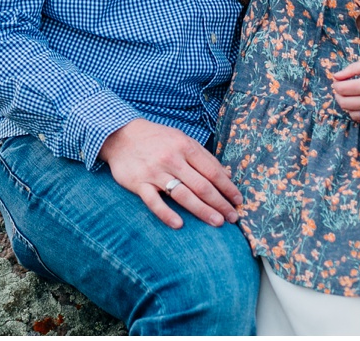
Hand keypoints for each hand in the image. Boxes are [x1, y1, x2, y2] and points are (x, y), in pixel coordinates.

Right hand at [98, 119, 241, 229]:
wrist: (120, 134)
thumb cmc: (157, 139)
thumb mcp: (182, 139)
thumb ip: (204, 156)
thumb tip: (228, 174)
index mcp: (185, 146)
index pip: (212, 171)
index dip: (228, 187)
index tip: (238, 201)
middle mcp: (172, 159)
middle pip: (201, 185)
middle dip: (220, 203)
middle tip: (233, 218)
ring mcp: (155, 172)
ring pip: (182, 194)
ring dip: (202, 210)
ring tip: (217, 222)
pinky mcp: (138, 183)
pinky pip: (154, 201)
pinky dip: (166, 213)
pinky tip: (179, 224)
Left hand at [330, 37, 359, 124]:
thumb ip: (352, 69)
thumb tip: (335, 76)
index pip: (342, 90)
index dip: (335, 84)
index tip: (337, 80)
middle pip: (344, 104)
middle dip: (338, 95)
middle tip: (341, 88)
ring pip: (354, 115)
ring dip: (348, 106)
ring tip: (352, 96)